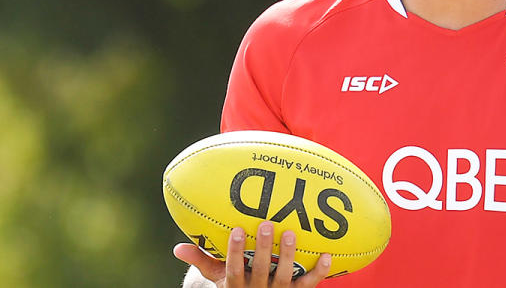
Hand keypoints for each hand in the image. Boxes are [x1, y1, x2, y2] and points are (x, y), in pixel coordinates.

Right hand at [174, 221, 331, 287]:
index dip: (235, 252)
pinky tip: (327, 255)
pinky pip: (309, 284)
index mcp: (236, 287)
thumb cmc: (235, 283)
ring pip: (284, 277)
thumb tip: (177, 247)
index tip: (236, 230)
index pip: (233, 270)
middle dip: (263, 249)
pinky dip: (320, 272)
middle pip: (260, 271)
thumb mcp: (217, 277)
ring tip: (291, 233)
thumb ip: (202, 261)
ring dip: (289, 256)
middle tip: (266, 223)